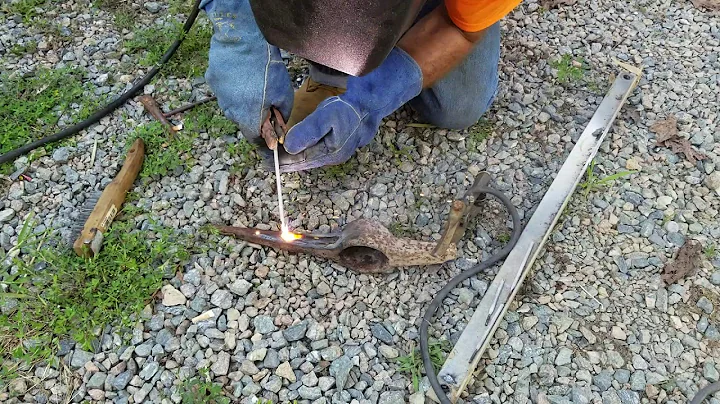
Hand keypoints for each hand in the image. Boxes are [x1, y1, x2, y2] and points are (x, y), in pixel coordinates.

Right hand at [201, 0, 292, 148]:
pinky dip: (233, 87)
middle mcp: (230, 111)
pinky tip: (241, 73)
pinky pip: (224, 90)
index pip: (254, 138)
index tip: (271, 133)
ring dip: (243, 101)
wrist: (244, 39)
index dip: (264, 138)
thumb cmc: (267, 67)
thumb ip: (282, 115)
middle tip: (266, 100)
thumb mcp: (284, 94)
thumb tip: (279, 127)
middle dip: (254, 116)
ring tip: (253, 83)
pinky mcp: (212, 80)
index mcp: (248, 117)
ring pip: (232, 106)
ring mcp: (218, 95)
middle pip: (243, 121)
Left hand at [277, 47, 423, 172]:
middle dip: (286, 160)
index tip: (265, 161)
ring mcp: (339, 149)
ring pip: (311, 155)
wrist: (374, 99)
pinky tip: (297, 145)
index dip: (282, 161)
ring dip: (294, 155)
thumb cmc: (350, 107)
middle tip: (267, 159)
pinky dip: (304, 148)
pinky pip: (317, 148)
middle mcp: (334, 155)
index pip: (300, 161)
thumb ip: (308, 132)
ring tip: (278, 155)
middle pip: (305, 161)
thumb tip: (290, 147)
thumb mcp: (327, 116)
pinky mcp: (340, 140)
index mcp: (330, 153)